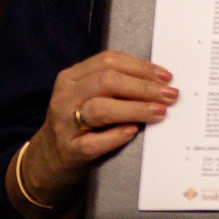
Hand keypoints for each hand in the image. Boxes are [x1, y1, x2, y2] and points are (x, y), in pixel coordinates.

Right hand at [12, 50, 176, 217]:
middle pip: (107, 82)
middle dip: (143, 87)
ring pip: (101, 109)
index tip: (166, 77)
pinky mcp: (69, 150)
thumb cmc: (79, 120)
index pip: (108, 61)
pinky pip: (94, 142)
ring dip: (135, 109)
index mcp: (72, 77)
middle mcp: (65, 97)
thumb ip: (115, 84)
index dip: (140, 67)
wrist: (49, 156)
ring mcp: (64, 124)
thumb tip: (160, 82)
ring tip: (160, 111)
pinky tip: (133, 132)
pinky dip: (116, 136)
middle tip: (170, 95)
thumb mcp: (89, 95)